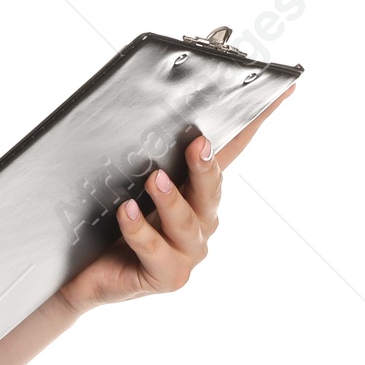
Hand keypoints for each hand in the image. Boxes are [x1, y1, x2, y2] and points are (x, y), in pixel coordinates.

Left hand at [54, 83, 295, 315]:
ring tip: (154, 179)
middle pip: (211, 189)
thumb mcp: (126, 184)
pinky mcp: (167, 276)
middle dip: (206, 165)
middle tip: (198, 143)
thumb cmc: (106, 226)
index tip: (280, 88)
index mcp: (197, 194)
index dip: (253, 123)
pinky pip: (154, 248)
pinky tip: (125, 211)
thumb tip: (140, 108)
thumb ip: (144, 156)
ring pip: (186, 221)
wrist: (84, 276)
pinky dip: (138, 228)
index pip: (229, 152)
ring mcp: (187, 252)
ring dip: (170, 199)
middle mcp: (200, 222)